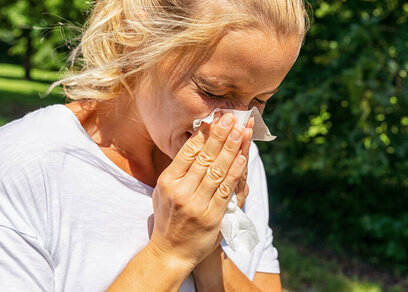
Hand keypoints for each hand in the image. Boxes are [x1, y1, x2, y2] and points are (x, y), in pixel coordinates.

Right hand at [146, 113, 252, 269]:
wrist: (170, 253)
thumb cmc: (169, 219)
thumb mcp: (164, 192)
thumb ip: (178, 171)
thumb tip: (196, 143)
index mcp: (168, 181)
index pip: (188, 151)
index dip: (205, 133)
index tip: (216, 118)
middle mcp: (181, 190)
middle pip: (205, 157)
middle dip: (221, 135)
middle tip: (232, 117)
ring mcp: (196, 204)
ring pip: (217, 170)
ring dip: (232, 148)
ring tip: (241, 131)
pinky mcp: (211, 216)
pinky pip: (225, 190)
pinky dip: (235, 172)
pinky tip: (243, 158)